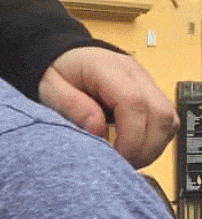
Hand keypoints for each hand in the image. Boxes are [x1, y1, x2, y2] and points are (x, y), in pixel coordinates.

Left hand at [38, 47, 177, 167]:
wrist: (65, 55)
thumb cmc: (58, 69)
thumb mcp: (50, 86)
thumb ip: (71, 106)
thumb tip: (97, 129)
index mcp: (108, 68)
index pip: (134, 103)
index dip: (130, 137)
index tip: (117, 156)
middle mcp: (135, 74)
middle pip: (161, 114)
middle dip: (145, 147)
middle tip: (122, 163)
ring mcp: (147, 83)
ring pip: (168, 120)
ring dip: (152, 146)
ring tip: (127, 159)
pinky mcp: (150, 94)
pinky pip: (165, 121)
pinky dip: (154, 140)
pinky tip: (134, 149)